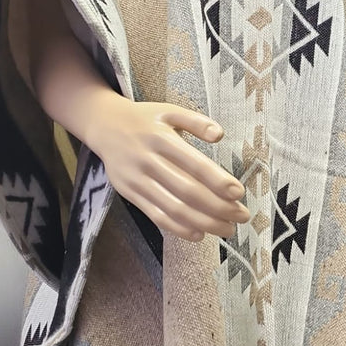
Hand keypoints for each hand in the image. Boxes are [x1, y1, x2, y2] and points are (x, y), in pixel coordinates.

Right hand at [86, 95, 250, 241]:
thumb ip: (196, 121)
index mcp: (161, 138)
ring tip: (227, 229)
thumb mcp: (169, 111)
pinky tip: (199, 234)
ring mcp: (137, 180)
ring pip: (173, 208)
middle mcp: (148, 161)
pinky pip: (156, 216)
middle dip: (218, 208)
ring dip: (204, 223)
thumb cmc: (144, 119)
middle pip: (187, 191)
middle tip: (242, 216)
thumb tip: (220, 135)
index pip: (193, 163)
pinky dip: (178, 228)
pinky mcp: (130, 194)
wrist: (104, 126)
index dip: (217, 181)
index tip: (239, 193)